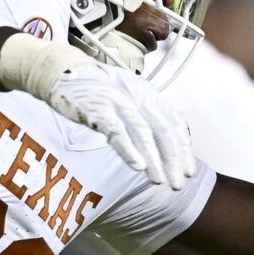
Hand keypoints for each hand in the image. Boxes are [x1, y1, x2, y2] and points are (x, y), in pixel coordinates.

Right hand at [46, 63, 195, 189]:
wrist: (65, 71)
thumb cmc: (97, 88)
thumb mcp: (129, 95)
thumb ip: (147, 113)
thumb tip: (170, 136)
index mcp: (148, 94)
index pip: (174, 123)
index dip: (184, 149)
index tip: (189, 171)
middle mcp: (138, 96)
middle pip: (163, 130)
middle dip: (173, 160)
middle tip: (178, 183)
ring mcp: (119, 101)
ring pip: (143, 133)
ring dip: (154, 159)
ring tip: (160, 181)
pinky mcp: (99, 108)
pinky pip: (117, 131)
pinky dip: (129, 149)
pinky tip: (138, 167)